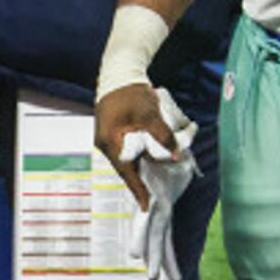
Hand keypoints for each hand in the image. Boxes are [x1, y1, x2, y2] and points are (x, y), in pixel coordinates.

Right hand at [93, 82, 176, 207]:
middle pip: (124, 168)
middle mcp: (104, 143)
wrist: (119, 74)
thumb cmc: (131, 93)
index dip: (138, 189)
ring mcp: (106, 138)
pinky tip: (147, 161)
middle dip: (139, 181)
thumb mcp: (149, 114)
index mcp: (110, 141)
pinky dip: (136, 157)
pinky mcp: (111, 133)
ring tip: (152, 182)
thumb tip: (175, 154)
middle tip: (153, 196)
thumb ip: (162, 135)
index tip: (146, 205)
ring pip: (125, 160)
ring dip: (139, 168)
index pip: (126, 172)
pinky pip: (124, 151)